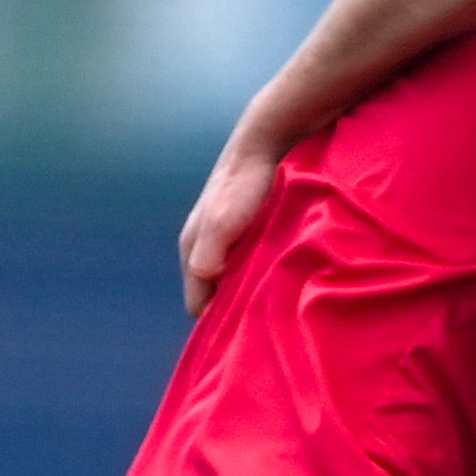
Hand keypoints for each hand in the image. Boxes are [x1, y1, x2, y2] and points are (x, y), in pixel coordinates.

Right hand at [177, 140, 283, 315]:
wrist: (266, 144)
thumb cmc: (242, 185)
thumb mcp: (221, 222)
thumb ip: (208, 255)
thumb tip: (205, 284)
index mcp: (192, 252)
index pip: (197, 307)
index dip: (217, 322)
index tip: (245, 331)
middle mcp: (205, 251)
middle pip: (215, 297)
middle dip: (235, 310)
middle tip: (265, 320)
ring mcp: (227, 244)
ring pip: (234, 283)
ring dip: (251, 294)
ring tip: (276, 302)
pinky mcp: (248, 236)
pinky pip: (250, 268)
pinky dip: (262, 277)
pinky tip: (282, 280)